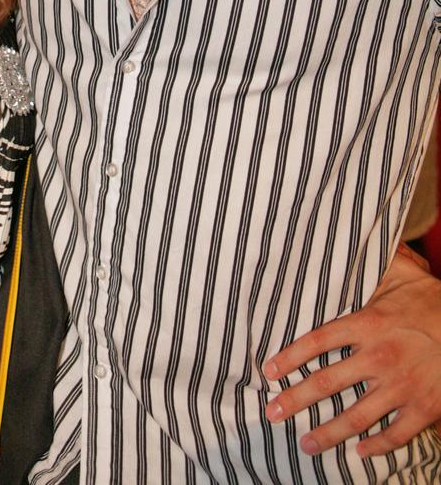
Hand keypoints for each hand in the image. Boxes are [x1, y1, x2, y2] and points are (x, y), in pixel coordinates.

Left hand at [263, 246, 440, 457]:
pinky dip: (377, 446)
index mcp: (369, 324)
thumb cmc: (432, 300)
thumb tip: (343, 242)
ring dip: (328, 433)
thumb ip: (370, 266)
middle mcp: (380, 358)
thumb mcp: (401, 276)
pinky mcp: (425, 408)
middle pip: (327, 384)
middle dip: (295, 400)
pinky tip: (360, 451)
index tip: (269, 370)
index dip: (290, 356)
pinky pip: (396, 434)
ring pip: (356, 417)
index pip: (318, 341)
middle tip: (272, 412)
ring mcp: (402, 386)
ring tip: (305, 444)